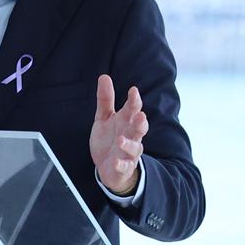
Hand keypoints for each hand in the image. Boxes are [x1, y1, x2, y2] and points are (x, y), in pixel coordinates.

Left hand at [90, 76, 147, 196]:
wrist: (108, 167)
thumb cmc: (109, 139)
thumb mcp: (104, 117)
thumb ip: (105, 99)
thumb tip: (104, 76)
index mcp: (126, 121)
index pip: (133, 109)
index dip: (134, 100)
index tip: (133, 91)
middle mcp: (131, 136)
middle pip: (139, 128)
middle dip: (140, 122)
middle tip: (140, 116)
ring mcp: (128, 153)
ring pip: (134, 148)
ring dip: (128, 144)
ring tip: (120, 140)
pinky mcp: (123, 167)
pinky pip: (124, 166)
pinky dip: (121, 164)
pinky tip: (115, 161)